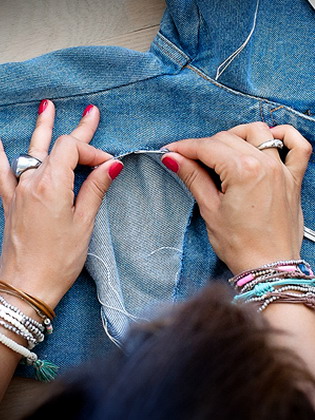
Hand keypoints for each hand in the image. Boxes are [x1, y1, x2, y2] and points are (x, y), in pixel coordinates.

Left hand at [0, 100, 123, 307]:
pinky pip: (1, 171)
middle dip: (78, 130)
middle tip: (92, 113)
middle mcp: (31, 182)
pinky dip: (0, 154)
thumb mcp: (84, 223)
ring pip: (31, 150)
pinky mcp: (10, 201)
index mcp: (51, 185)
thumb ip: (95, 189)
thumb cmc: (58, 260)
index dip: (93, 152)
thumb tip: (112, 165)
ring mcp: (17, 190)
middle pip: (55, 145)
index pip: (72, 149)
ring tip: (47, 107)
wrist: (26, 286)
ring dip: (42, 128)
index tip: (109, 166)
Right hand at [161, 122, 311, 273]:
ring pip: (258, 132)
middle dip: (204, 146)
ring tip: (223, 150)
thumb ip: (193, 178)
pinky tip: (270, 138)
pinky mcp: (293, 179)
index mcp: (243, 171)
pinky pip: (298, 146)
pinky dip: (285, 135)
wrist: (269, 267)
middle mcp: (265, 164)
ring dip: (237, 135)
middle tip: (189, 159)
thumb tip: (174, 159)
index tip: (172, 151)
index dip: (185, 147)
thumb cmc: (241, 245)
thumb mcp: (210, 210)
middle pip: (228, 138)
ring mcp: (282, 170)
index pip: (207, 148)